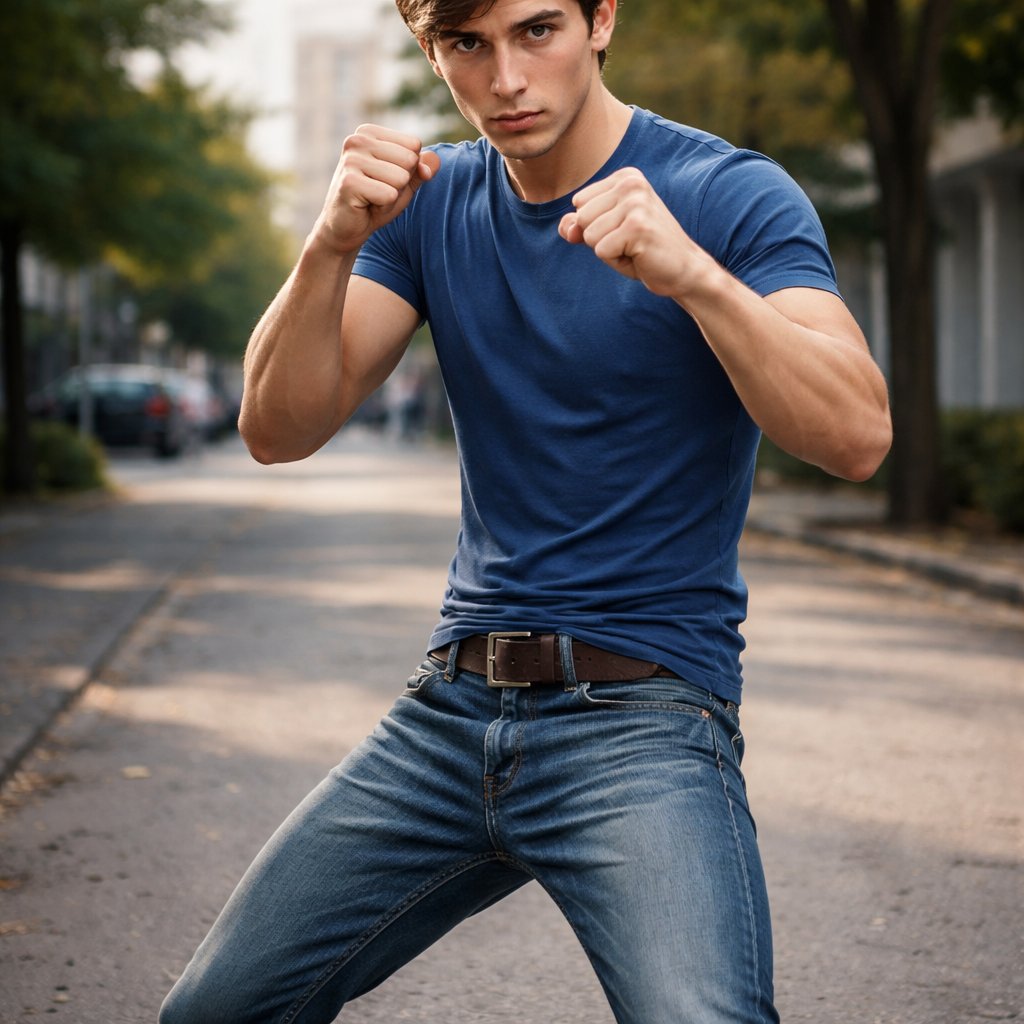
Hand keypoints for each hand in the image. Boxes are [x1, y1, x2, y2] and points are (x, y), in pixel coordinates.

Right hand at [312, 124, 440, 255]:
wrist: (346, 227)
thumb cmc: (376, 201)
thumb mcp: (404, 182)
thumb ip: (421, 168)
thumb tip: (435, 159)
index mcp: (369, 132)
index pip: (414, 145)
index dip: (408, 170)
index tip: (386, 179)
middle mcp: (357, 140)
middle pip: (409, 160)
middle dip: (401, 184)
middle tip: (379, 192)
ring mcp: (351, 160)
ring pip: (401, 178)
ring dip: (392, 197)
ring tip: (373, 199)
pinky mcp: (349, 182)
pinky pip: (389, 195)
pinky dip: (383, 207)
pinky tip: (366, 206)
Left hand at [558, 168, 713, 299]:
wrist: (684, 270)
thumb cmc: (643, 251)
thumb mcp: (607, 233)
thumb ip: (579, 225)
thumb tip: (565, 227)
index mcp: (625, 177)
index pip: (579, 203)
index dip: (596, 226)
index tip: (625, 230)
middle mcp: (631, 184)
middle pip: (581, 218)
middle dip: (599, 239)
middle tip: (630, 242)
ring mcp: (636, 204)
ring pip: (588, 235)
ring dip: (608, 251)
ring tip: (634, 249)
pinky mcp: (637, 227)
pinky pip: (601, 251)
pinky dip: (616, 261)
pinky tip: (639, 256)